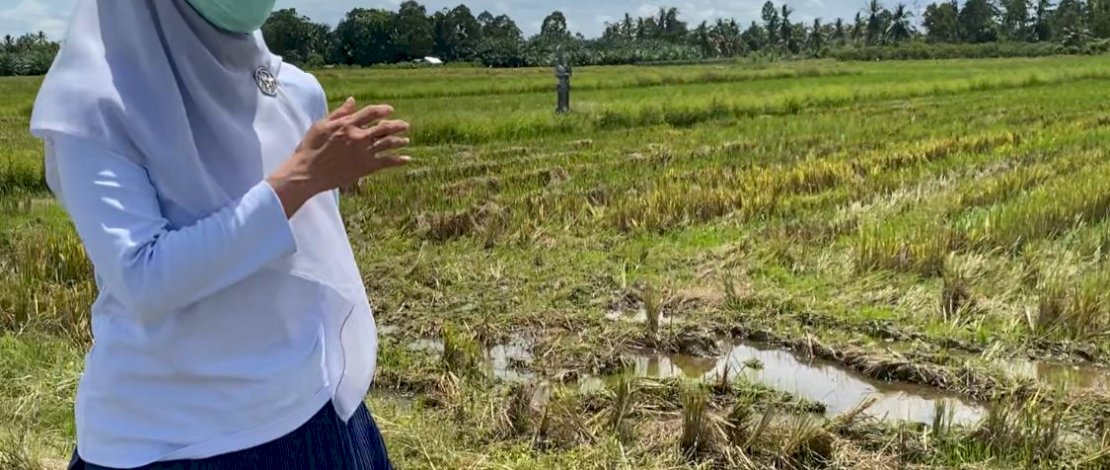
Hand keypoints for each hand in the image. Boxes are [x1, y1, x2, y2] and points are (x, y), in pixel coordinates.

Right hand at [267, 98, 410, 217]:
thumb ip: (340, 113)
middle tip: (405, 125)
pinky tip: (406, 159)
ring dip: (399, 141)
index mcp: (348, 124)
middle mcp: (359, 137)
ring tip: (406, 140)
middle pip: (384, 128)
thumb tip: (353, 100)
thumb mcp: (322, 125)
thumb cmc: (310, 147)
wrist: (307, 172)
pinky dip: (398, 160)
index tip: (390, 110)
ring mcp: (364, 152)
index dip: (382, 110)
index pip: (371, 113)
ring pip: (388, 143)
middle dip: (397, 125)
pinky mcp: (366, 167)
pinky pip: (387, 162)